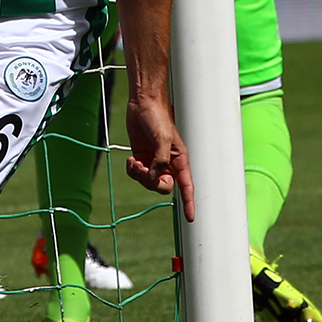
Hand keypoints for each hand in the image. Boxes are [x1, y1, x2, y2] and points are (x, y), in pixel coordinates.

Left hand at [123, 91, 194, 215]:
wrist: (142, 103)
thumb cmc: (157, 116)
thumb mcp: (163, 138)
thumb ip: (160, 160)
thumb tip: (154, 177)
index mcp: (179, 159)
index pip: (187, 185)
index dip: (189, 202)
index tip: (191, 217)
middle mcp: (168, 163)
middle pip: (163, 187)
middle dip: (152, 183)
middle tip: (144, 171)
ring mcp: (154, 161)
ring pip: (148, 182)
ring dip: (139, 175)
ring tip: (134, 161)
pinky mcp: (141, 157)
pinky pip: (137, 174)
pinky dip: (132, 171)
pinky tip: (130, 159)